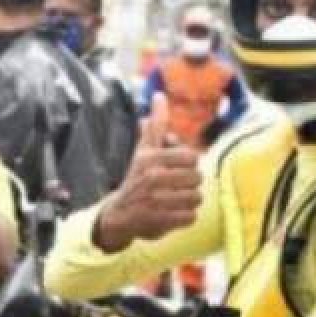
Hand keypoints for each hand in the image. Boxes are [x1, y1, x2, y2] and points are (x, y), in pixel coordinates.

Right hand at [95, 93, 202, 253]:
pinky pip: (190, 217)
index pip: (192, 158)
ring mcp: (155, 200)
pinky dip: (184, 218)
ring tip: (174, 202)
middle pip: (197, 179)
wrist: (119, 214)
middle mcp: (151, 178)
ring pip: (196, 198)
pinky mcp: (158, 221)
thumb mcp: (144, 151)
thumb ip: (156, 125)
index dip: (188, 165)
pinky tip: (172, 215)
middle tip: (173, 188)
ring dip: (188, 202)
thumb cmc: (137, 179)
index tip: (174, 170)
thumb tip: (159, 96)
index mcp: (151, 159)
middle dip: (188, 185)